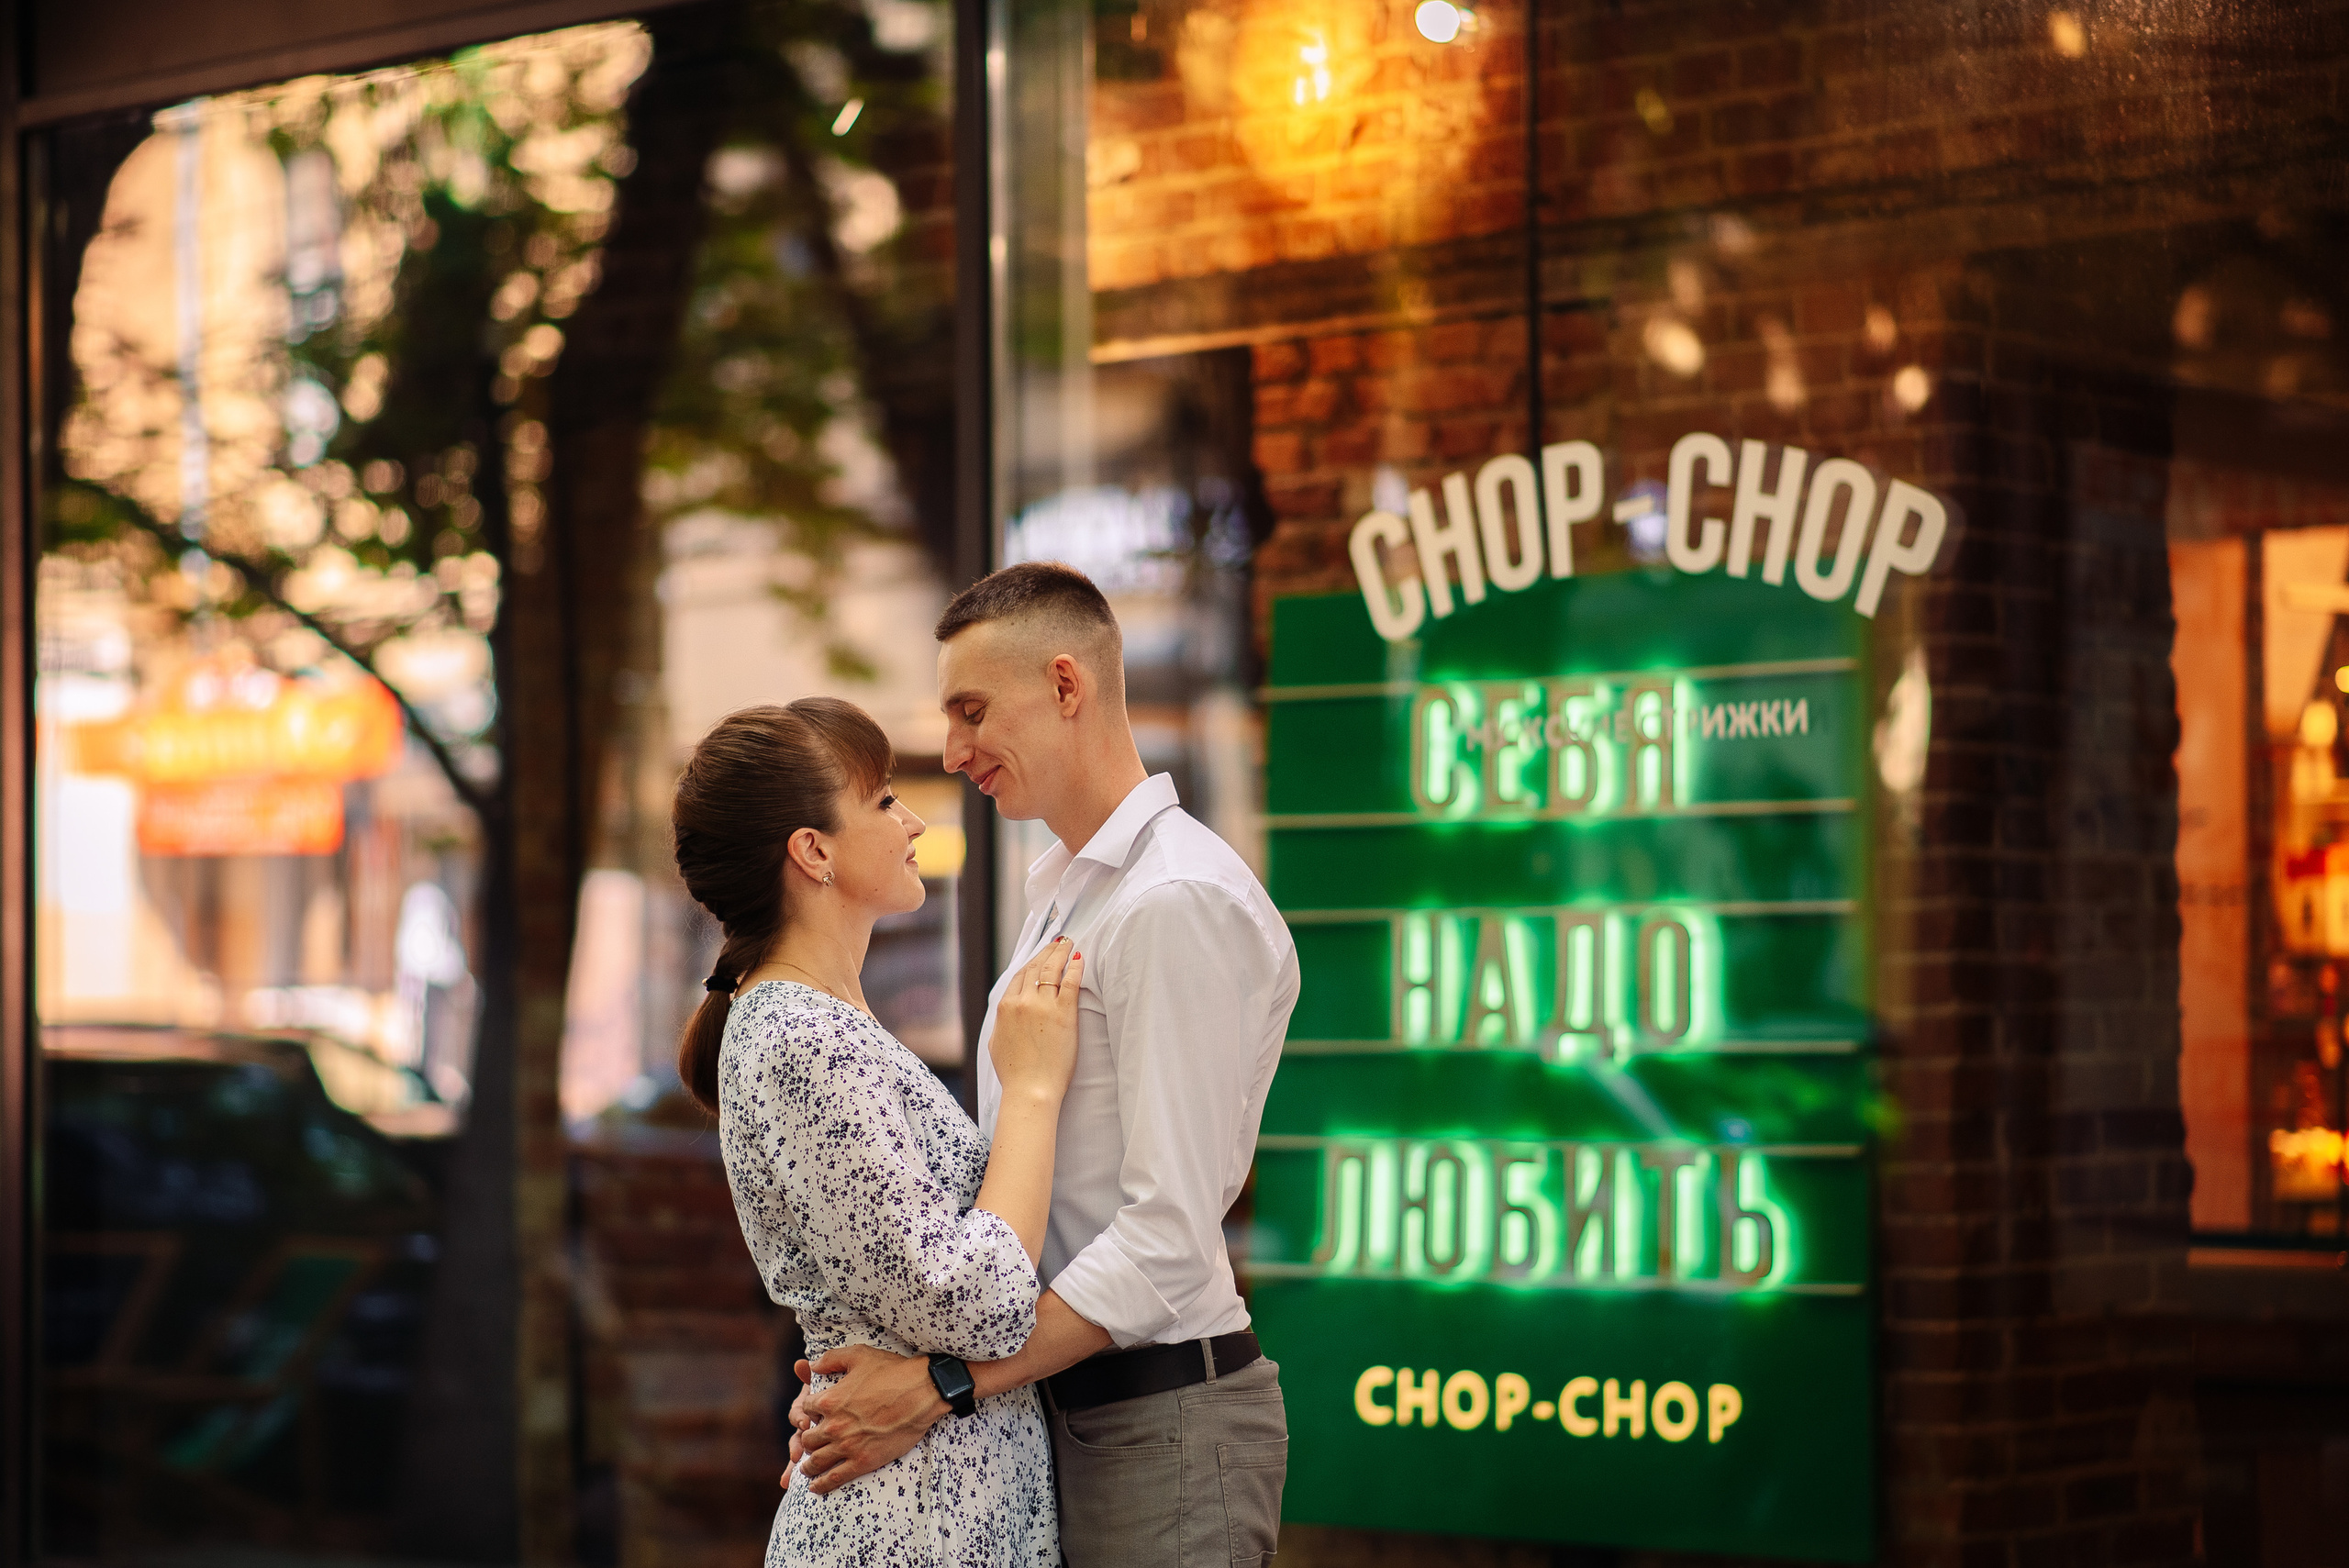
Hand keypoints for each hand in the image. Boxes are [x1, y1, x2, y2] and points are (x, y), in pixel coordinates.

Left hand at [788, 1344, 950, 1494]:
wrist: (922, 1392)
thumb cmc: (893, 1371)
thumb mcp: (859, 1355)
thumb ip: (831, 1358)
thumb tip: (813, 1365)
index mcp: (829, 1400)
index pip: (806, 1410)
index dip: (809, 1411)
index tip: (815, 1415)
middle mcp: (833, 1426)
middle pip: (807, 1439)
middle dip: (807, 1439)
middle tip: (812, 1442)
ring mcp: (847, 1446)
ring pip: (816, 1461)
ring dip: (808, 1465)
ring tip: (807, 1468)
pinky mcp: (863, 1461)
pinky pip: (835, 1477)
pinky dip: (822, 1484)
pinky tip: (815, 1487)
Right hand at [989, 938, 1082, 1101]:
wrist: (1031, 1089)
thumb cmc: (1014, 1073)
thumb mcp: (996, 1043)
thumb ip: (1001, 1022)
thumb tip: (1006, 1012)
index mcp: (1005, 1007)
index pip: (1019, 975)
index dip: (1031, 962)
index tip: (1040, 955)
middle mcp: (1022, 1001)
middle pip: (1036, 967)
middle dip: (1047, 951)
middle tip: (1058, 942)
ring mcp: (1043, 1006)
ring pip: (1052, 969)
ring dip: (1061, 953)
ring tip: (1069, 943)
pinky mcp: (1064, 1014)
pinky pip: (1071, 982)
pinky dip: (1075, 968)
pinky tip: (1080, 959)